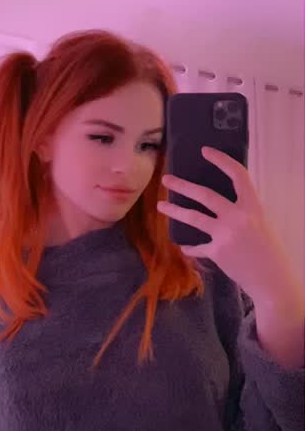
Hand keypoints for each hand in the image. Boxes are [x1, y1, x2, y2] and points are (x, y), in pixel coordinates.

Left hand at [157, 146, 302, 304]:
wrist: (271, 279)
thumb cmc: (268, 250)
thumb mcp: (261, 222)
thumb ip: (243, 210)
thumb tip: (221, 202)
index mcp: (253, 206)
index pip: (238, 175)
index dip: (221, 161)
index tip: (205, 151)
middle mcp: (238, 217)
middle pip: (205, 195)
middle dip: (182, 186)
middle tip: (166, 179)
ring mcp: (225, 234)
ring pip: (193, 217)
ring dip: (174, 210)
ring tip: (161, 206)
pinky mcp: (217, 252)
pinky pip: (197, 246)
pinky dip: (191, 247)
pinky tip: (186, 246)